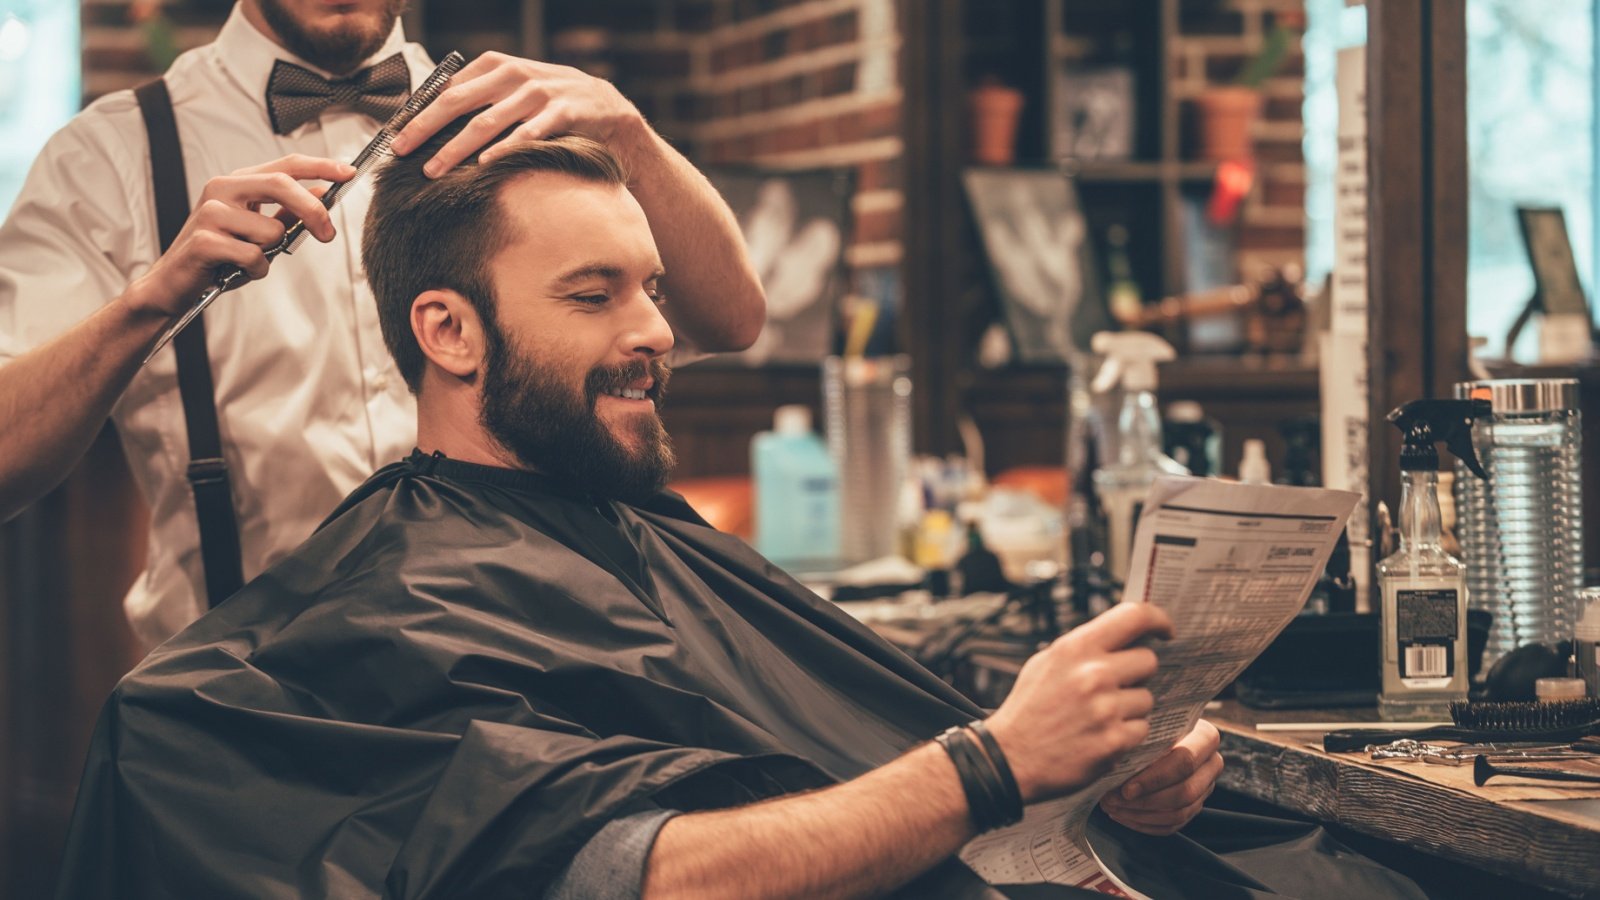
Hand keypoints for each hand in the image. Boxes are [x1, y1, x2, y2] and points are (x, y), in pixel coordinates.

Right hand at [123, 155, 352, 317]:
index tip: (349, 172)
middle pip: (282, 185)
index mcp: (237, 183)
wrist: (175, 284)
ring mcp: (210, 213)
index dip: (320, 166)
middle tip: (327, 235)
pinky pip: (254, 256)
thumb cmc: (219, 258)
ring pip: (271, 230)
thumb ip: (287, 212)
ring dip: (270, 253)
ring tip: (247, 260)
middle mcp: (221, 189)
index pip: (285, 165)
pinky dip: (255, 270)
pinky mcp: (204, 239)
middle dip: (313, 210)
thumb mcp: (258, 232)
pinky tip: (236, 271)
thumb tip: (321, 191)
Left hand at [388, 52, 646, 176]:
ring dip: (456, 148)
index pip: (444, 89)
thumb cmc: (550, 105)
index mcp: (494, 65)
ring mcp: (538, 92)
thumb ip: (478, 98)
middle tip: (400, 152)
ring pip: (486, 122)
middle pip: (456, 102)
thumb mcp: (512, 92)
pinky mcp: (563, 111)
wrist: (606, 109)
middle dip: (424, 128)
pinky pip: (527, 133)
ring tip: (435, 170)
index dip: (416, 112)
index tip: (394, 137)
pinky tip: (485, 166)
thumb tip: (428, 120)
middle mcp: (513, 74)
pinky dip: (504, 150)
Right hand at [984, 603, 1172, 803]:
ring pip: (1147, 699)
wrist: (1008, 758)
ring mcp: (1106, 709)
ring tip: (1098, 718)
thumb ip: (1084, 648)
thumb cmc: (1028, 710)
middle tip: (1113, 688)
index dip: (1158, 619)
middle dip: (1136, 675)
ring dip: (1130, 708)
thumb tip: (1123, 636)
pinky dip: (1125, 735)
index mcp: (1075, 648)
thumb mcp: (1046, 663)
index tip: (1166, 631)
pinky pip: (1142, 729)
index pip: (1134, 616)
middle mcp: (1093, 674)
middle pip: (1148, 661)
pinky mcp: (1114, 742)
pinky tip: (1099, 737)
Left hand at [1098, 719, 1221, 835]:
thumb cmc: (1151, 725)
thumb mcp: (1149, 725)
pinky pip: (1173, 824)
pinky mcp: (1194, 806)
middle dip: (1146, 801)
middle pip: (1185, 792)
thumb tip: (1116, 762)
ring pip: (1179, 812)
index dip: (1155, 779)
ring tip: (1113, 807)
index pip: (1185, 761)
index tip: (1126, 789)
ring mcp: (1205, 788)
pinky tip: (1122, 815)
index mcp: (1206, 738)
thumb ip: (1142, 740)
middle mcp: (1212, 764)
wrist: (1160, 732)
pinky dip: (1145, 823)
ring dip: (1141, 814)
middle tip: (1113, 800)